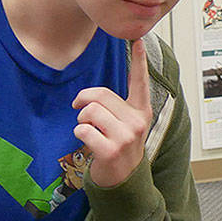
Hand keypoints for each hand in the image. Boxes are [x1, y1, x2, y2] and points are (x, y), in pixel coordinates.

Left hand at [72, 37, 150, 187]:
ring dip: (81, 120)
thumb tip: (87, 98)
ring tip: (88, 131)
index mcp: (142, 111)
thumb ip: (114, 107)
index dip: (139, 60)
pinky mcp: (112, 150)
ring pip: (91, 112)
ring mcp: (126, 136)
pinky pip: (84, 130)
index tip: (138, 40)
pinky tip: (88, 143)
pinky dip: (79, 135)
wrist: (124, 180)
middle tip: (80, 111)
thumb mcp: (125, 125)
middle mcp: (137, 121)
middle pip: (101, 96)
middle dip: (84, 102)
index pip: (140, 81)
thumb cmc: (119, 147)